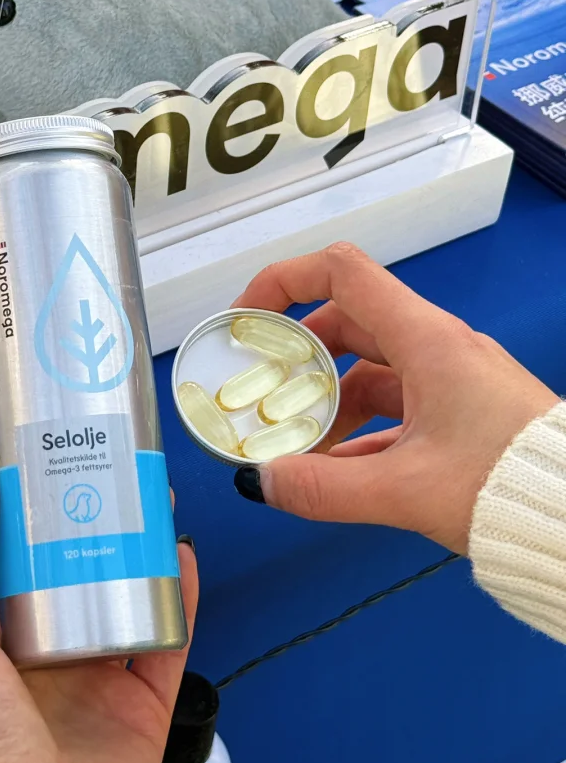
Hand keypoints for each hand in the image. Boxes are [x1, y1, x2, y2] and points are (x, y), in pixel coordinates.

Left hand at [0, 449, 197, 762]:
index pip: (9, 556)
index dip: (27, 508)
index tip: (46, 457)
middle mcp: (42, 652)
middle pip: (74, 568)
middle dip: (92, 518)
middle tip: (110, 468)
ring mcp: (95, 677)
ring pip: (125, 594)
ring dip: (139, 546)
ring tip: (150, 498)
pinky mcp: (143, 703)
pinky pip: (168, 636)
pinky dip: (179, 595)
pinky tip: (181, 554)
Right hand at [232, 243, 557, 552]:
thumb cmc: (513, 483)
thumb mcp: (406, 490)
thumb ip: (324, 488)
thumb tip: (261, 482)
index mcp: (425, 340)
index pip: (341, 272)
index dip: (284, 281)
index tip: (249, 318)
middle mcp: (438, 348)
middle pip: (348, 324)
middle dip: (298, 358)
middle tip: (261, 391)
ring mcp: (453, 380)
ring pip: (372, 372)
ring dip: (329, 404)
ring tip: (297, 448)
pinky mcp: (465, 413)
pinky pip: (398, 408)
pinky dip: (362, 433)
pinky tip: (339, 474)